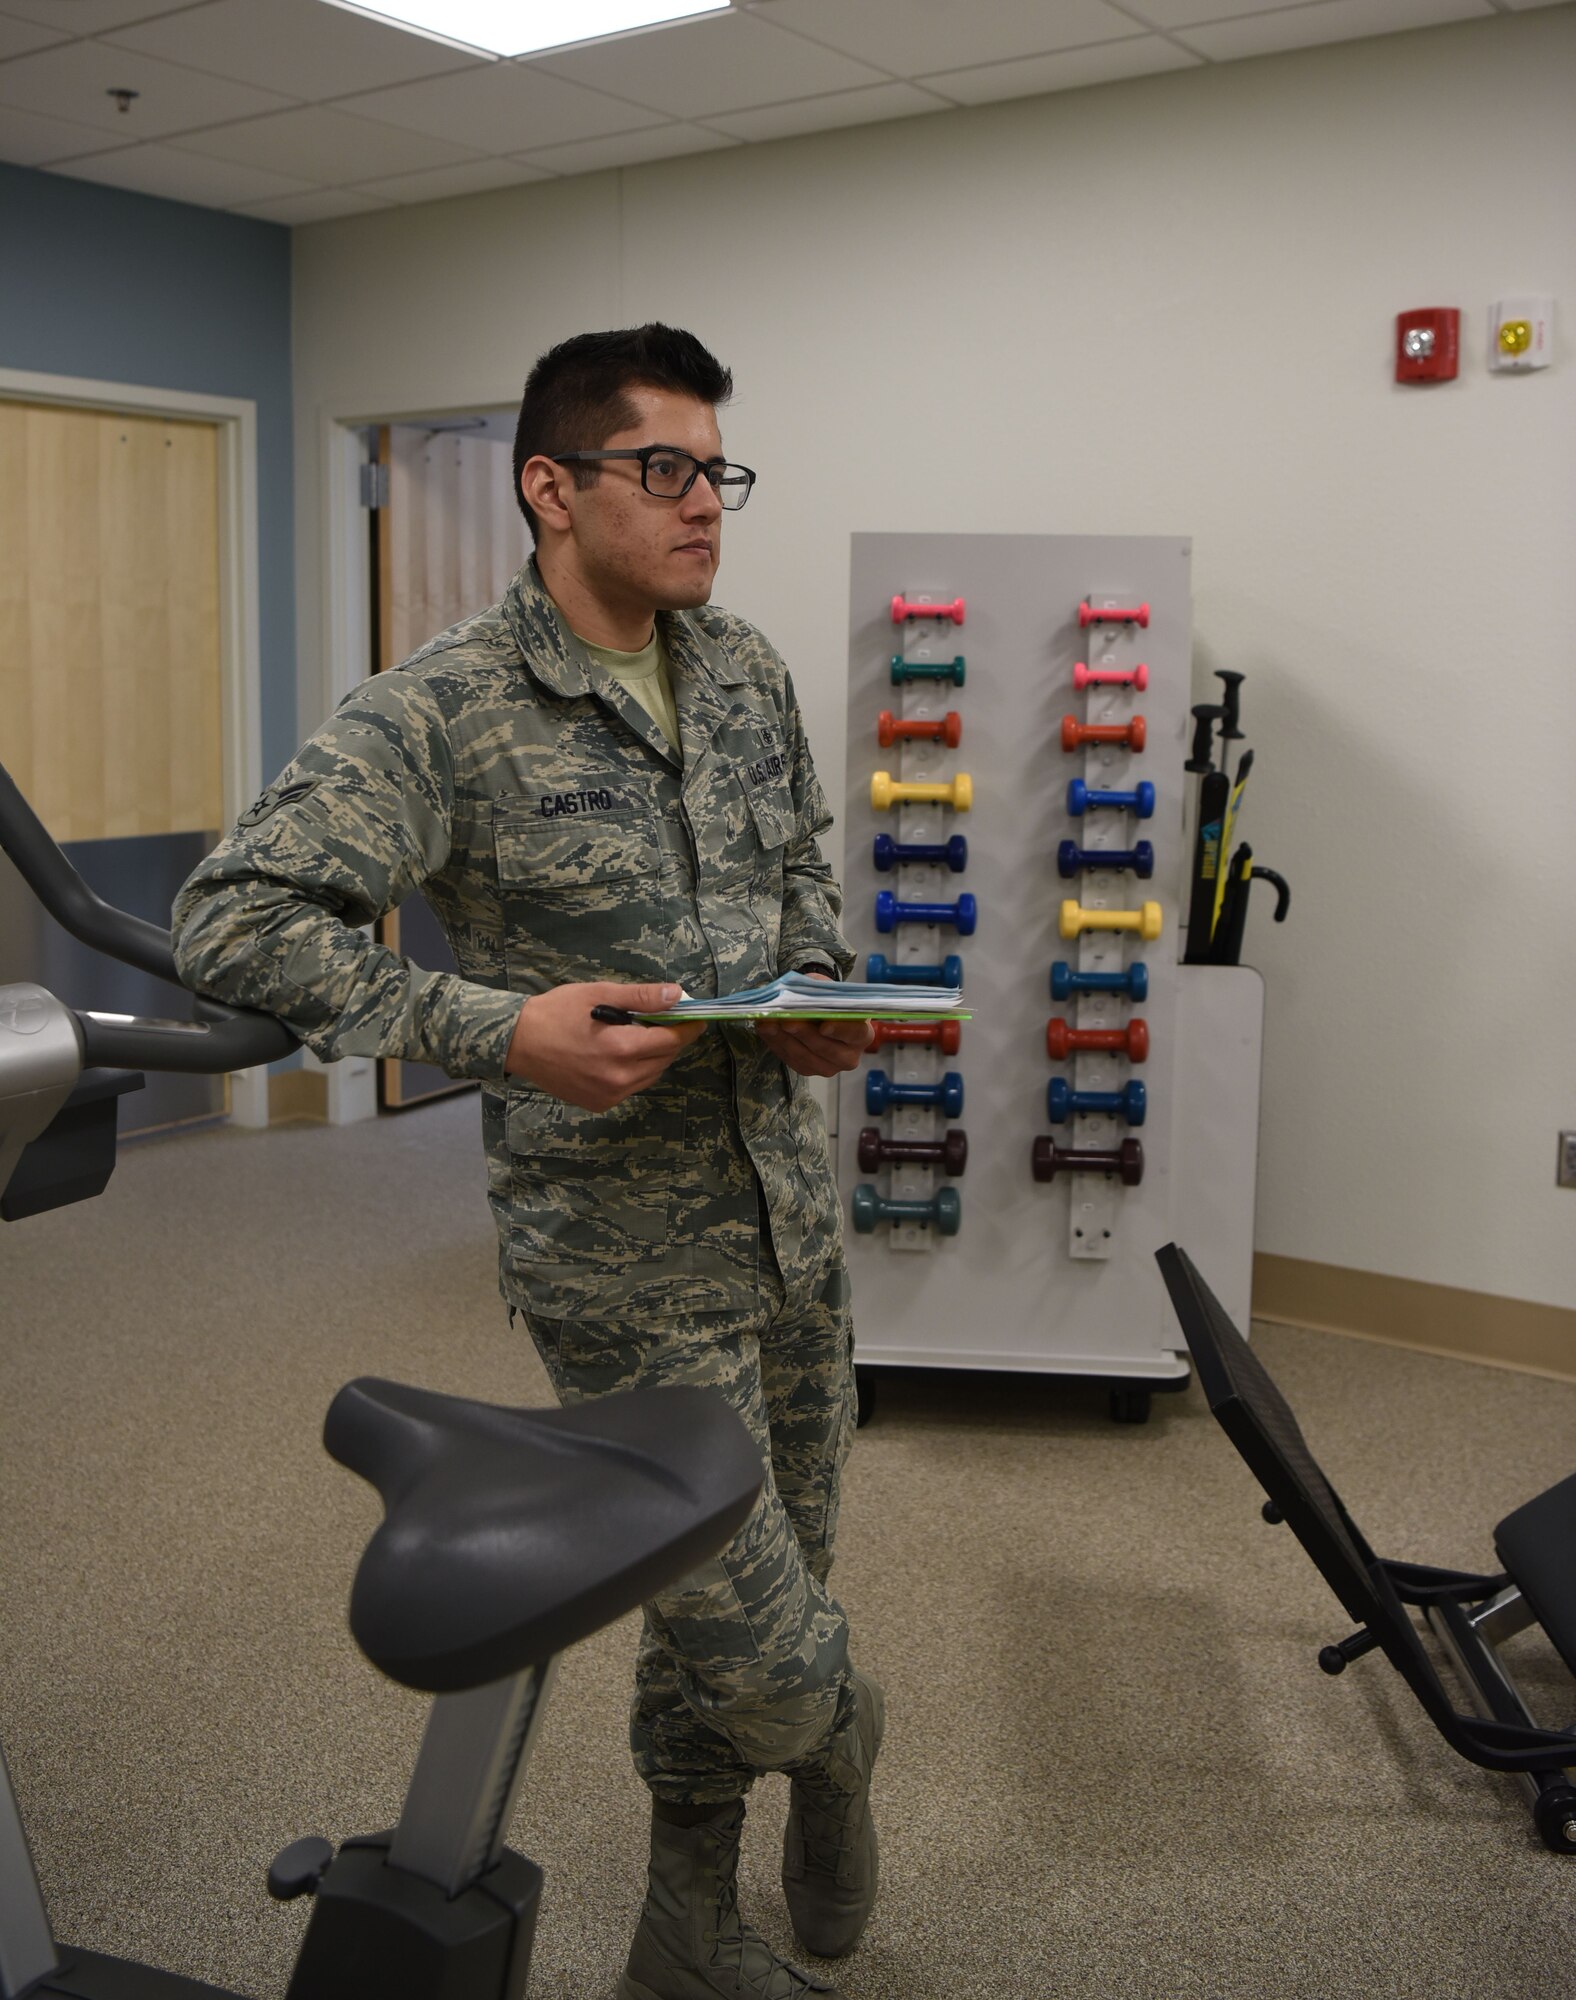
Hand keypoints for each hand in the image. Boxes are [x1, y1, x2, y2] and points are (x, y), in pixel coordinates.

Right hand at [505, 980, 705, 1110]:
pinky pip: (632, 1086)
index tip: (697, 1017)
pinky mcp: (599, 1103)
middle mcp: (619, 1077)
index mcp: (621, 1048)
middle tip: (664, 1020)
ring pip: (650, 1075)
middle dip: (670, 1039)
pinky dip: (635, 1071)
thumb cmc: (556, 1012)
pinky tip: (619, 1054)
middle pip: (664, 1058)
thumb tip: (677, 994)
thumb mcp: (599, 994)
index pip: (671, 1040)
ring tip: (640, 1035)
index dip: (687, 1027)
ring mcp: (609, 1095)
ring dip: (654, 1056)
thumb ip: (641, 997)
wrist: (517, 1042)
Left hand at [756, 972, 871, 1077]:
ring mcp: (829, 1067)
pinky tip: (765, 1029)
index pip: (855, 1033)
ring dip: (785, 1040)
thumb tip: (800, 994)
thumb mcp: (828, 988)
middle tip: (787, 1020)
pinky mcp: (808, 1070)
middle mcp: (849, 1056)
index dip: (840, 1030)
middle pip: (827, 1049)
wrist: (821, 1012)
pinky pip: (791, 1060)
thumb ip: (819, 991)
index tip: (823, 1026)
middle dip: (804, 1034)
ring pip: (805, 1057)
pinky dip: (776, 1044)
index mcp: (862, 1033)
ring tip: (769, 1024)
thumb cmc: (828, 999)